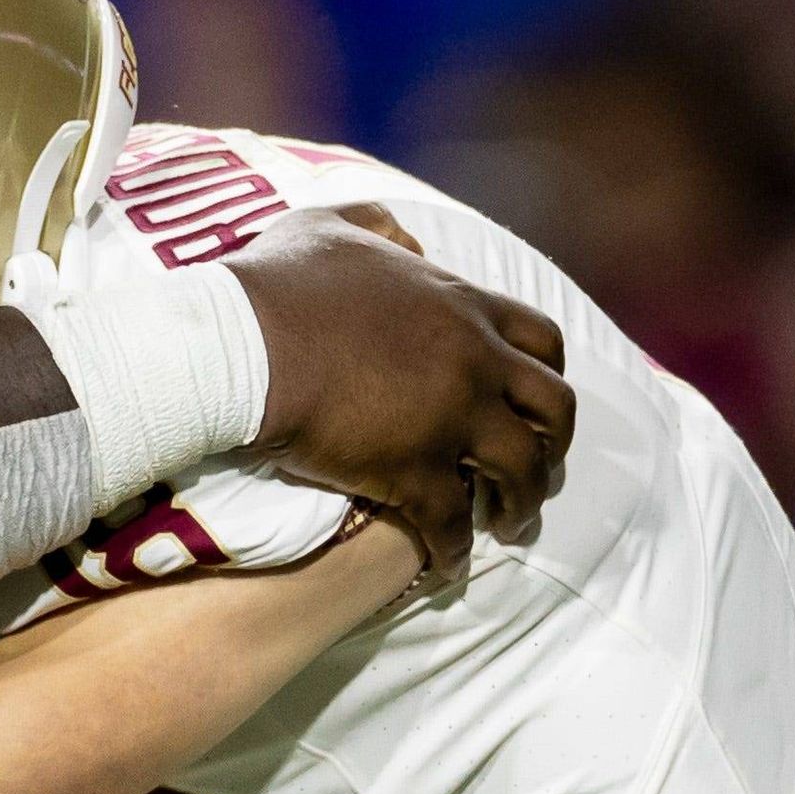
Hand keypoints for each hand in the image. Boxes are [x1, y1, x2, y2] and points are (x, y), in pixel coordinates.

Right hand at [223, 207, 574, 576]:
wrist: (238, 345)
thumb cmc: (274, 285)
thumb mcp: (330, 227)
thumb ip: (380, 227)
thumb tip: (407, 246)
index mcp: (461, 305)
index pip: (542, 340)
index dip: (547, 375)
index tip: (535, 402)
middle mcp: (473, 361)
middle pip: (555, 408)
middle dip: (556, 444)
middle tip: (540, 468)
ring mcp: (450, 418)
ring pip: (522, 471)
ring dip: (523, 503)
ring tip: (510, 525)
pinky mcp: (412, 471)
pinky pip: (452, 523)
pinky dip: (456, 551)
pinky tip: (447, 566)